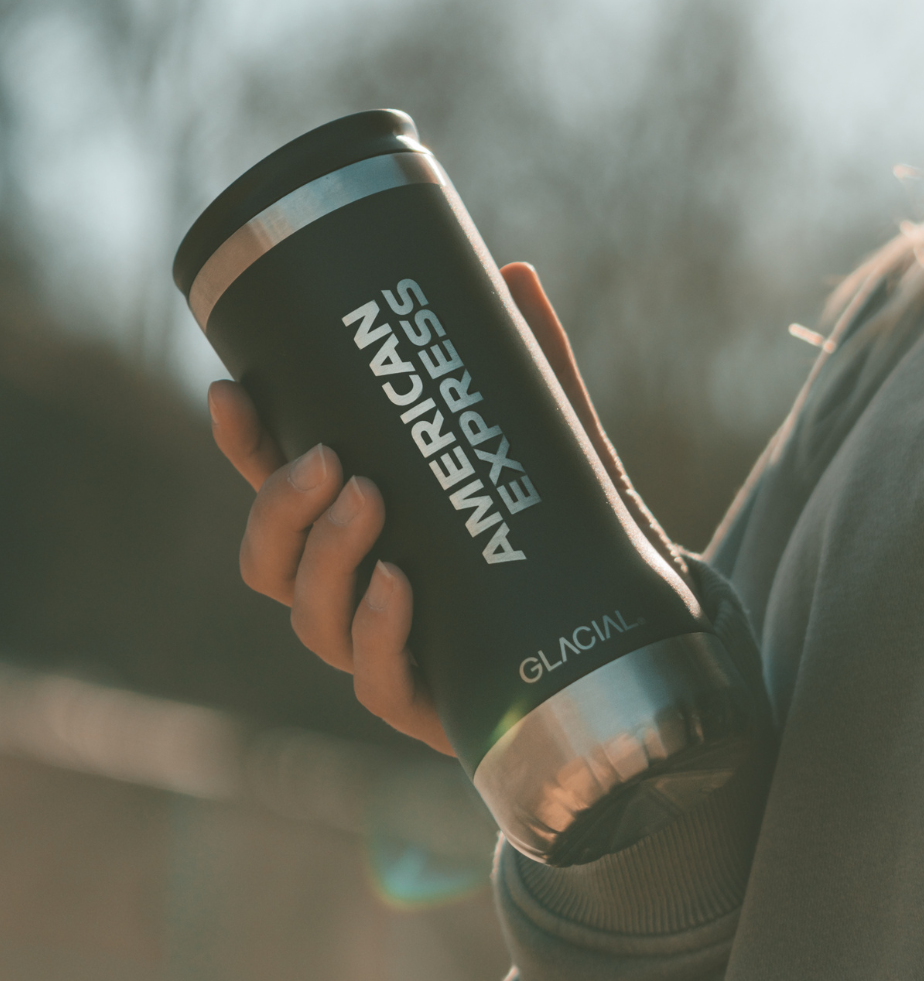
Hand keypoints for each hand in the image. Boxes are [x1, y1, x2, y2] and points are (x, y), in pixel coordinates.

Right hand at [209, 262, 673, 754]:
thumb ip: (532, 372)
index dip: (243, 445)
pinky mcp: (426, 706)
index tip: (233, 390)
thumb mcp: (553, 449)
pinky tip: (398, 587)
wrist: (634, 639)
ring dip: (326, 558)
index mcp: (362, 531)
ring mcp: (384, 654)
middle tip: (331, 459)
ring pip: (310, 618)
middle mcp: (355, 595)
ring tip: (370, 502)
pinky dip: (378, 632)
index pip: (275, 489)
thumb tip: (511, 274)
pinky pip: (375, 681)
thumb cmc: (572, 539)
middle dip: (279, 506)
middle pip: (269, 560)